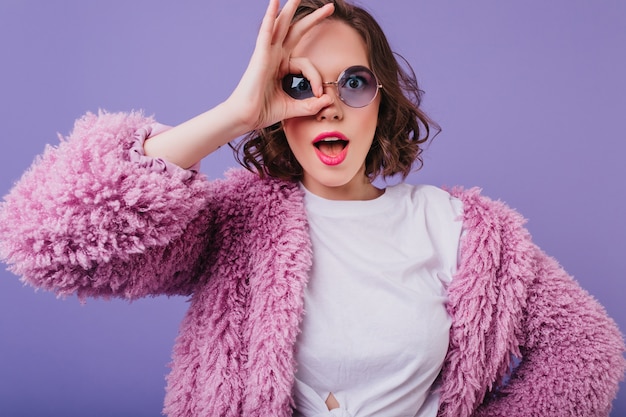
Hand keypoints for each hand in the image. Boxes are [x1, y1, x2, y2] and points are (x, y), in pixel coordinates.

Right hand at [226, 0, 334, 131]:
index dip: (317, 78)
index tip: (320, 94)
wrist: (246, 117)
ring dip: (290, 8)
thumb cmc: (263, 111)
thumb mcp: (293, 107)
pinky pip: (266, 32)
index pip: (307, 64)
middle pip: (296, 30)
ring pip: (281, 24)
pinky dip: (270, 17)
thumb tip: (327, 101)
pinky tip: (275, 2)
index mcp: (282, 66)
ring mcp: (267, 53)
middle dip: (313, 18)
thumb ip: (311, 105)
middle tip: (330, 7)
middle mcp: (275, 56)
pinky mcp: (260, 55)